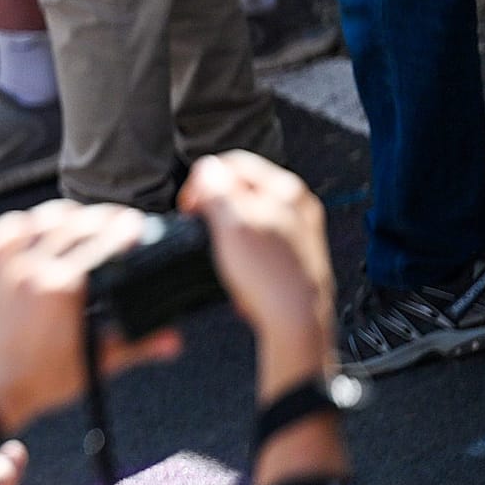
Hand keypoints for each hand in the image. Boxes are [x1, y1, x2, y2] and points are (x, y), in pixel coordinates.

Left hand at [0, 200, 183, 433]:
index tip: (139, 225)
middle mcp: (32, 271)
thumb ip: (138, 345)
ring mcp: (9, 268)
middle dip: (104, 218)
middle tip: (123, 222)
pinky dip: (25, 224)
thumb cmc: (43, 380)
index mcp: (60, 289)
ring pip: (41, 219)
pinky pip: (5, 232)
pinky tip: (42, 227)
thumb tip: (173, 339)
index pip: (102, 244)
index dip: (125, 230)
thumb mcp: (98, 362)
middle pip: (76, 224)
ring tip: (88, 221)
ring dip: (68, 215)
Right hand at [176, 150, 334, 381]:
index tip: (188, 205)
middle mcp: (295, 205)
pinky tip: (235, 264)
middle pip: (241, 188)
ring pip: (247, 213)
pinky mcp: (291, 253)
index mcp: (285, 189)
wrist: (296, 320)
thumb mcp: (232, 224)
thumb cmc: (270, 277)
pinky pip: (256, 237)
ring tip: (218, 249)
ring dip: (225, 226)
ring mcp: (295, 229)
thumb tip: (206, 168)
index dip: (202, 181)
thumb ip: (216, 189)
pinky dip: (240, 246)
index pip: (233, 164)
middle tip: (200, 227)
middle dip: (214, 204)